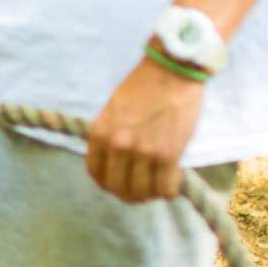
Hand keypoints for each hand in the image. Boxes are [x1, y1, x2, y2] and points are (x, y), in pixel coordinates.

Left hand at [84, 50, 205, 202]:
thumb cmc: (143, 87)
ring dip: (149, 195)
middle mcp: (118, 145)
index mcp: (100, 133)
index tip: (119, 183)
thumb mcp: (113, 110)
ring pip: (141, 193)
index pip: (96, 173)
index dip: (107, 183)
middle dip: (129, 194)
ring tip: (156, 186)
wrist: (171, 72)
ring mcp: (143, 152)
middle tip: (141, 190)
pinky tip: (171, 180)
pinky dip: (167, 190)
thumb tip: (114, 164)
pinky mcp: (168, 155)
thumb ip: (110, 136)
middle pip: (118, 188)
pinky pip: (164, 189)